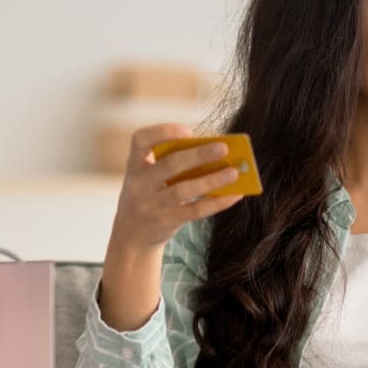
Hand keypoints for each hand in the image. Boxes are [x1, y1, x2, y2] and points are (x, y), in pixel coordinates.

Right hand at [107, 123, 245, 256]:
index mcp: (135, 164)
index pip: (140, 139)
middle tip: (224, 148)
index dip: (163, 132)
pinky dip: (217, 202)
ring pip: (183, 190)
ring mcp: (151, 205)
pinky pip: (194, 211)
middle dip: (198, 155)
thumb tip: (218, 155)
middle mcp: (139, 184)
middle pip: (169, 165)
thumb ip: (174, 164)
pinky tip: (235, 194)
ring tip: (234, 172)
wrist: (132, 235)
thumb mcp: (151, 177)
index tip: (189, 131)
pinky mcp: (165, 222)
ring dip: (211, 180)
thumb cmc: (151, 195)